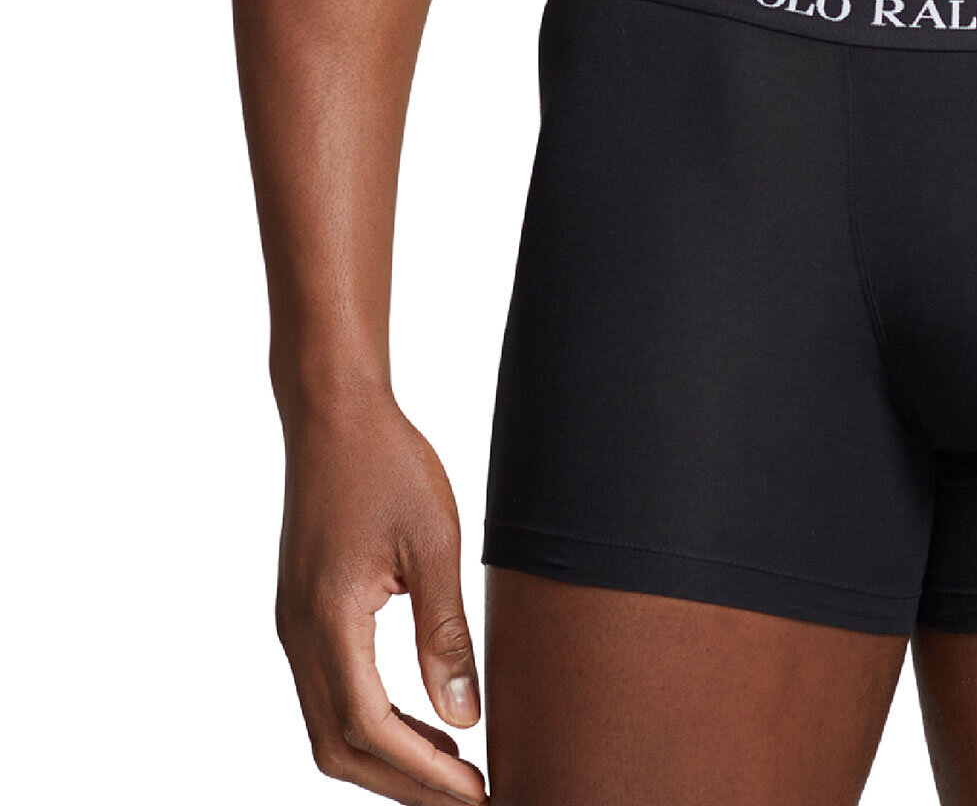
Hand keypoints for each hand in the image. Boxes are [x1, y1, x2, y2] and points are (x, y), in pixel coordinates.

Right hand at [275, 391, 485, 802]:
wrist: (333, 413)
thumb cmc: (387, 463)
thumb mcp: (435, 542)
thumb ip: (445, 632)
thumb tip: (467, 717)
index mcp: (328, 620)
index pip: (371, 728)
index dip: (423, 774)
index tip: (476, 795)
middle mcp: (299, 635)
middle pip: (340, 747)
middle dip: (405, 784)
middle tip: (471, 797)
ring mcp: (294, 627)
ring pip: (329, 727)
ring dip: (388, 759)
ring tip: (455, 770)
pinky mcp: (302, 615)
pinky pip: (330, 693)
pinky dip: (373, 724)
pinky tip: (423, 722)